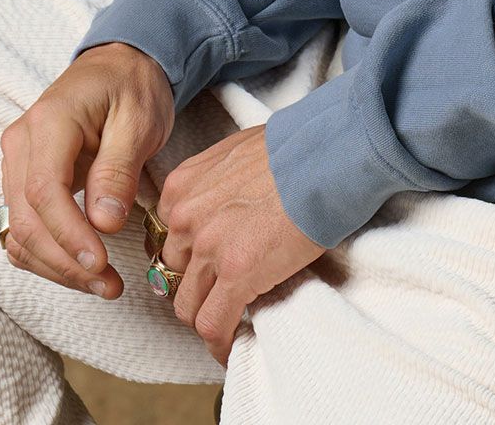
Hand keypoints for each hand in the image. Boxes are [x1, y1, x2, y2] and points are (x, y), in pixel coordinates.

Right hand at [0, 42, 174, 302]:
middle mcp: (20, 145)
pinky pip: (25, 228)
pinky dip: (49, 255)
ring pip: (20, 232)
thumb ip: (119, 169)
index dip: (69, 235)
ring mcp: (17, 164)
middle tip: (109, 285)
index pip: (44, 192)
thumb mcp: (138, 119)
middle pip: (26, 220)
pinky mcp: (24, 181)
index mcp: (49, 123)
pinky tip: (83, 268)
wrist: (119, 66)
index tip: (101, 263)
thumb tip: (104, 224)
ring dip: (56, 267)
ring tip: (103, 284)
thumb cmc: (131, 86)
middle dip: (65, 262)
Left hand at [154, 123, 328, 367]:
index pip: (167, 240)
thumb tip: (226, 206)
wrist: (327, 156)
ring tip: (228, 322)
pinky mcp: (237, 274)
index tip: (205, 270)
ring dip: (208, 317)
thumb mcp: (236, 155)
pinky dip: (220, 342)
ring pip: (189, 306)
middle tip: (220, 295)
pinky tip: (232, 345)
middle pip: (173, 275)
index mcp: (182, 187)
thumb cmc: (294, 149)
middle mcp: (186, 217)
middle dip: (196, 288)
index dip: (188, 260)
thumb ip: (216, 184)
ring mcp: (209, 247)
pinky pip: (214, 324)